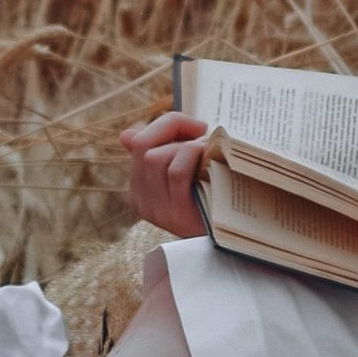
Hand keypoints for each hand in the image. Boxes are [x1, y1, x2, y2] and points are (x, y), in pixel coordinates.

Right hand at [119, 111, 210, 237]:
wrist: (232, 231)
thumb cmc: (211, 191)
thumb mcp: (184, 167)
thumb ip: (161, 147)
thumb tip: (125, 136)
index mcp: (139, 184)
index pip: (138, 140)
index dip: (167, 125)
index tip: (197, 127)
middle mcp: (141, 198)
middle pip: (143, 145)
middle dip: (175, 132)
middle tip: (203, 139)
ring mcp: (157, 209)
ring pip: (156, 157)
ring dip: (185, 147)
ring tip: (206, 154)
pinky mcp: (177, 215)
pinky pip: (176, 172)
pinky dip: (192, 157)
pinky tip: (207, 161)